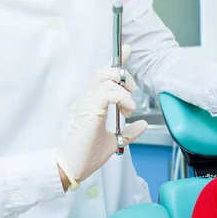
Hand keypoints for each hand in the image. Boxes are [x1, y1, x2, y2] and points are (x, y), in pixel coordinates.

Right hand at [57, 46, 147, 188]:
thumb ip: (129, 132)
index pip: (105, 77)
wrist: (74, 167)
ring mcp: (88, 104)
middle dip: (123, 76)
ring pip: (106, 79)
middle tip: (133, 93)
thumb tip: (142, 124)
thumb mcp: (115, 142)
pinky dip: (122, 98)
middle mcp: (89, 100)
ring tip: (129, 108)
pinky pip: (107, 93)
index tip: (128, 49)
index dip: (117, 61)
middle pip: (105, 72)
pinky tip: (127, 110)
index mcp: (94, 104)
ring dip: (124, 90)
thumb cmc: (88, 155)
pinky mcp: (90, 110)